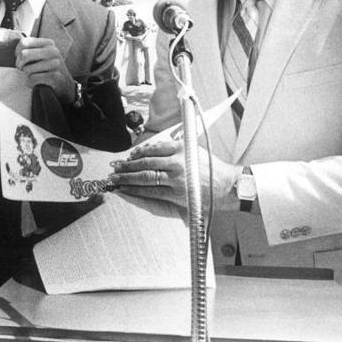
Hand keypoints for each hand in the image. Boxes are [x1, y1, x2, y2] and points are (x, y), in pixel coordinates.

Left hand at [14, 37, 73, 101]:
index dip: (17, 53)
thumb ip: (30, 49)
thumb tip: (15, 52)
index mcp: (48, 43)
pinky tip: (36, 83)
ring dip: (26, 76)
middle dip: (20, 65)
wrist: (65, 85)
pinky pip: (32, 79)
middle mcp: (53, 51)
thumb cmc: (48, 70)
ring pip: (27, 69)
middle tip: (23, 70)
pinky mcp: (54, 76)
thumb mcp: (42, 55)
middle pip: (24, 54)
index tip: (21, 61)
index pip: (24, 42)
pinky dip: (30, 83)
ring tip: (33, 77)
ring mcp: (55, 64)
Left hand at [108, 137, 240, 210]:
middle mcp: (177, 161)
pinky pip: (151, 191)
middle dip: (127, 165)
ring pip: (145, 177)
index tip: (128, 155)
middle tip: (115, 166)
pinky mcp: (176, 193)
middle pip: (145, 163)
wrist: (227, 186)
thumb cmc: (210, 169)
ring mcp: (176, 178)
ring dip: (127, 177)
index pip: (152, 149)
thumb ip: (173, 149)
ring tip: (115, 177)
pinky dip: (136, 190)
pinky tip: (126, 189)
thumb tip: (149, 151)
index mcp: (181, 148)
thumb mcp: (193, 150)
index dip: (137, 153)